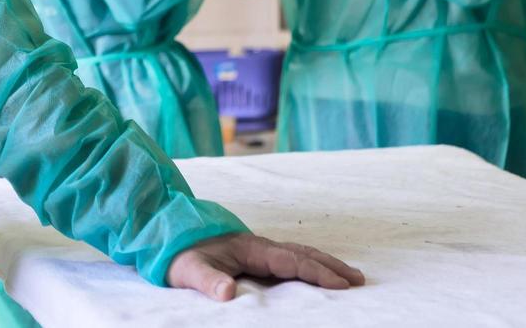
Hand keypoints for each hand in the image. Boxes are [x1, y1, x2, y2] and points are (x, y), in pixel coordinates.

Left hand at [167, 231, 364, 300]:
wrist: (166, 231)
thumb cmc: (178, 252)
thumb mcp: (188, 269)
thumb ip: (208, 280)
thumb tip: (227, 294)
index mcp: (250, 248)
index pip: (291, 261)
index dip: (317, 272)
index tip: (341, 284)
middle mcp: (259, 246)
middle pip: (303, 254)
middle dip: (331, 266)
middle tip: (359, 280)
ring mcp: (257, 248)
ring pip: (298, 253)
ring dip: (324, 262)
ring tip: (349, 275)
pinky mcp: (253, 253)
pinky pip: (289, 257)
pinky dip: (308, 262)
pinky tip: (314, 270)